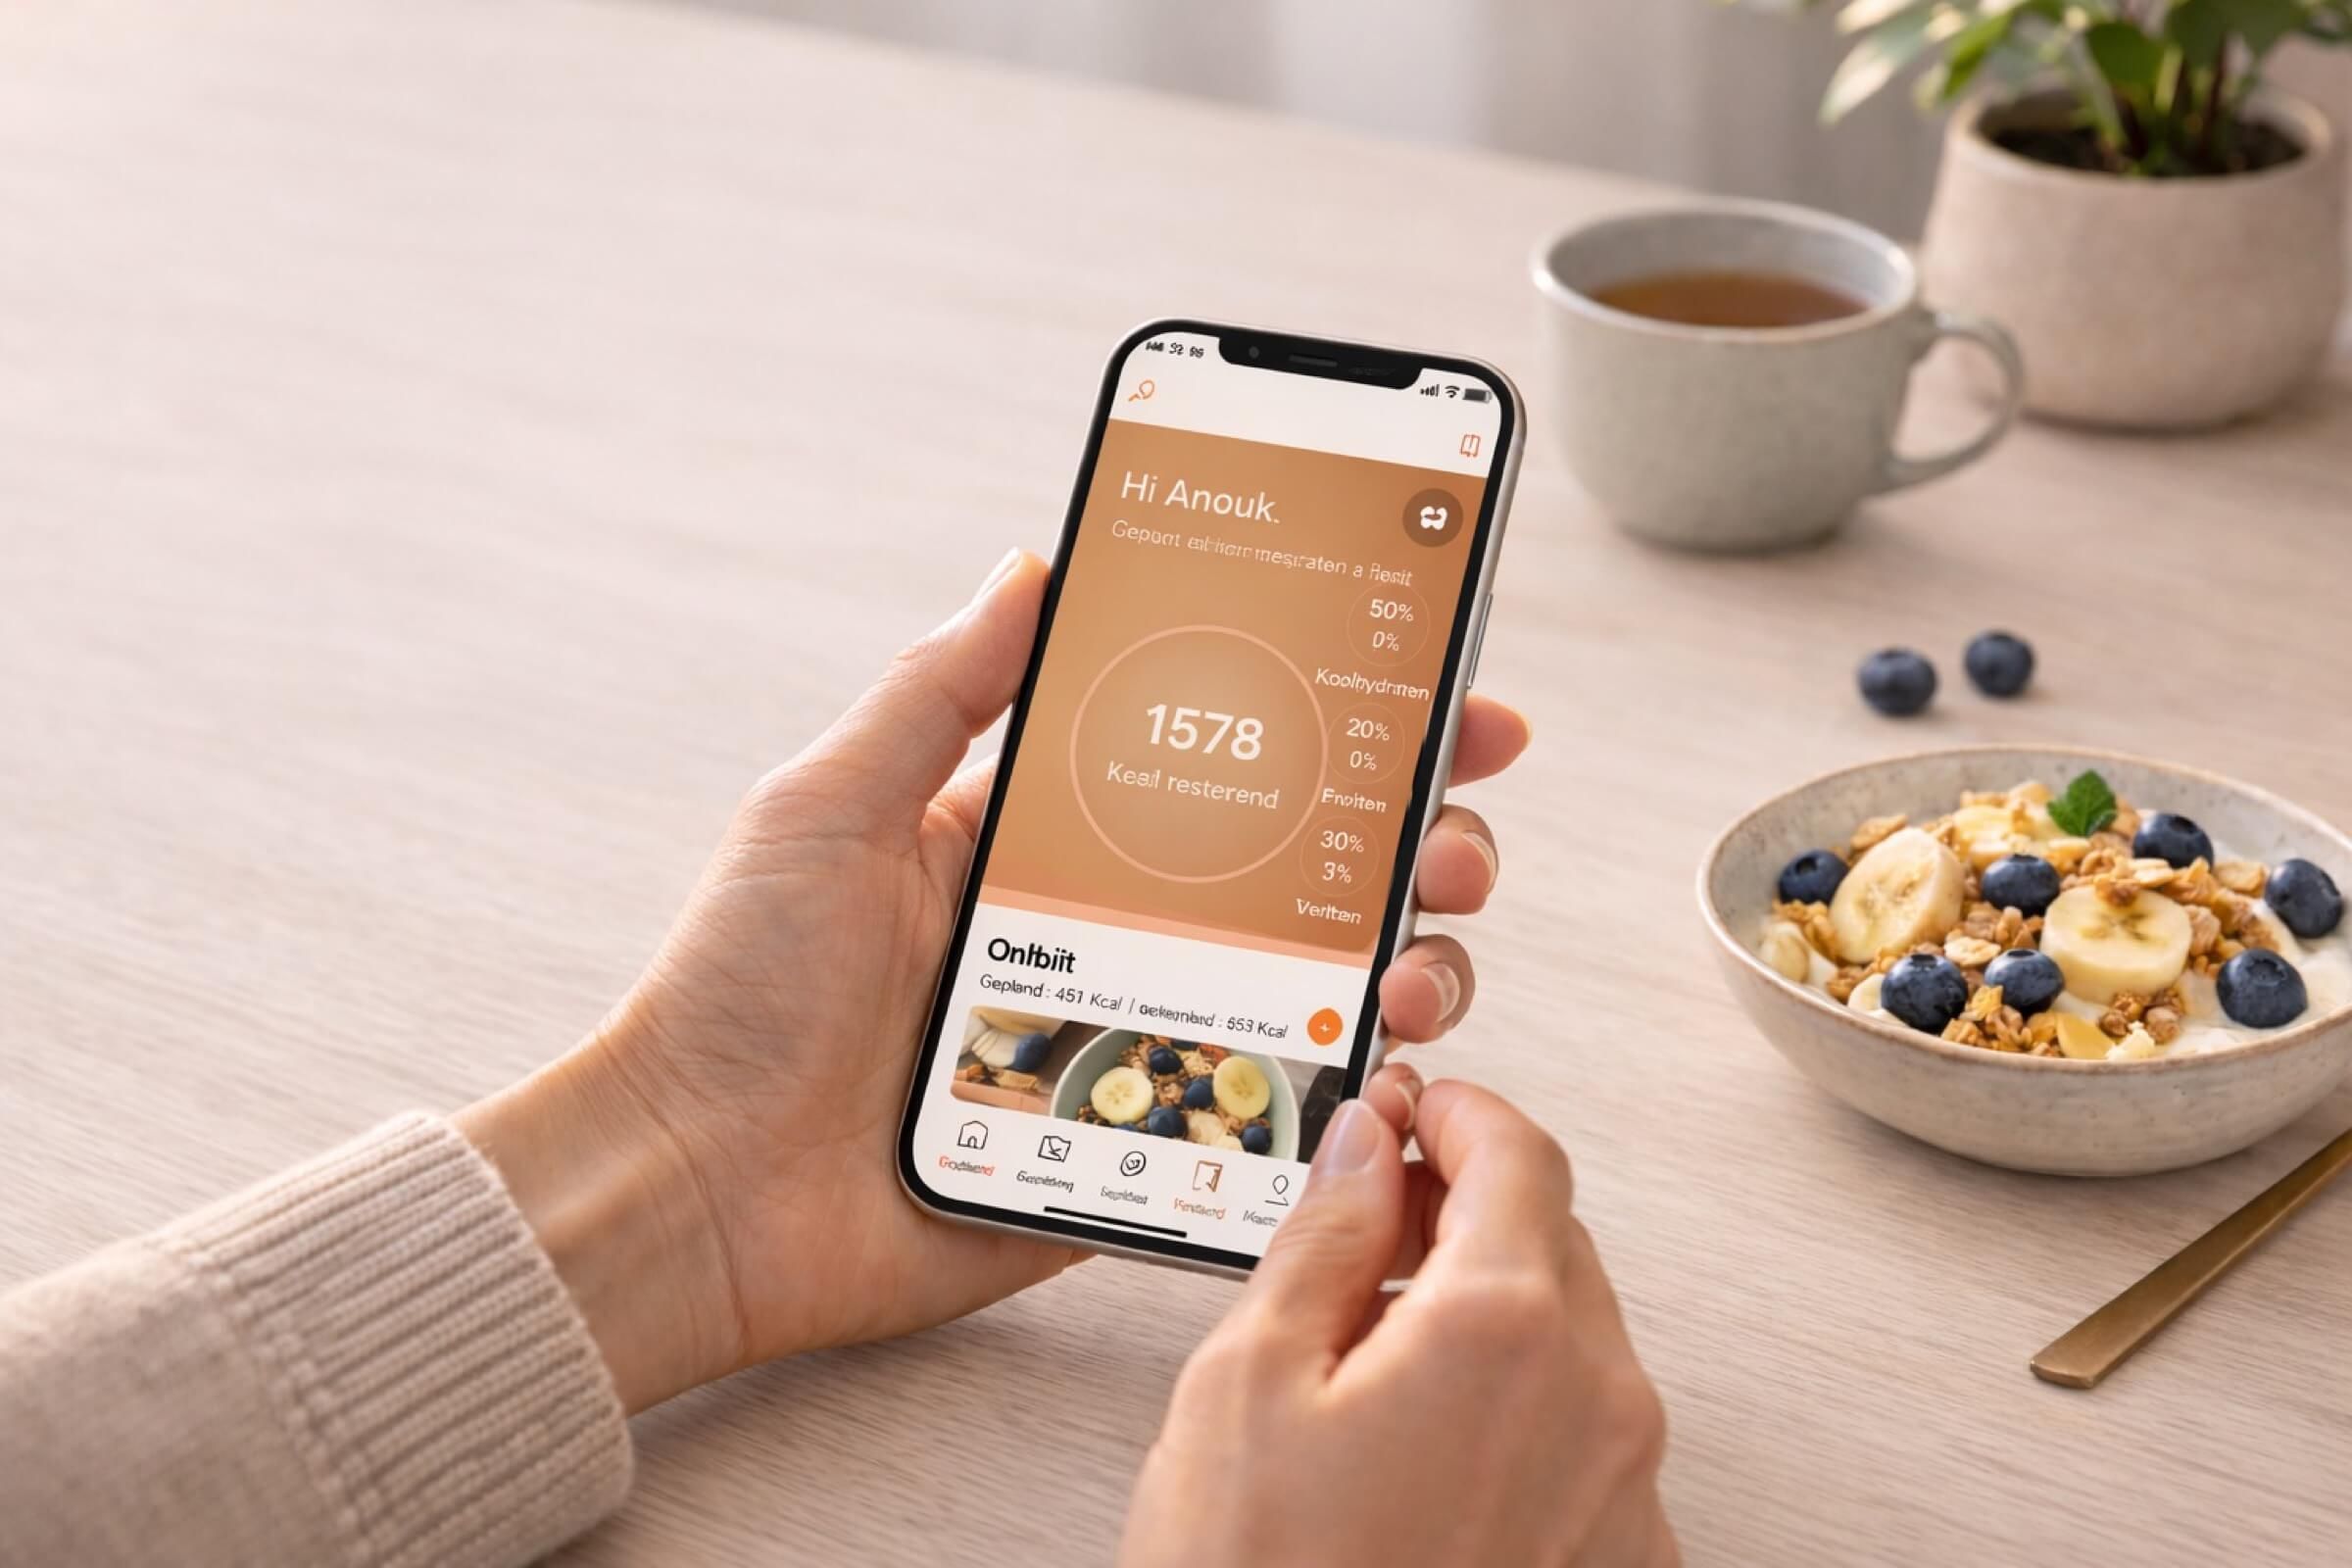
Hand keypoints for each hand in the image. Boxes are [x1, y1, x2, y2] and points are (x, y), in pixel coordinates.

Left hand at [457, 550, 1531, 1410]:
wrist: (697, 1190)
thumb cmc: (738, 991)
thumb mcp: (828, 805)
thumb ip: (938, 690)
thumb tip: (1033, 561)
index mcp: (1053, 840)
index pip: (1231, 761)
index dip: (1348, 726)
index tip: (1447, 698)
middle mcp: (1117, 934)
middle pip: (1312, 872)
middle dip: (1417, 840)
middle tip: (1456, 837)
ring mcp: (1141, 1042)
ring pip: (1323, 993)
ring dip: (1409, 960)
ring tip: (1414, 955)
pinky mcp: (1139, 1150)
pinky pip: (1276, 1122)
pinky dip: (1351, 1094)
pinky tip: (1383, 1063)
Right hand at [1120, 1083, 1675, 1566]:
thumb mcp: (1247, 1381)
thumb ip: (1324, 1235)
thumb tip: (1365, 1146)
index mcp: (1507, 1328)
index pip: (1522, 1153)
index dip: (1458, 1111)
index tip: (1413, 1107)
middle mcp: (1600, 1403)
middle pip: (1555, 1239)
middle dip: (1465, 1210)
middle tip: (1367, 1227)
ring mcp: (1625, 1494)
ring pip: (1574, 1337)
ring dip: (1490, 1310)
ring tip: (1372, 1360)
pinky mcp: (1625, 1562)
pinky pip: (1586, 1434)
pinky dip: (1518, 1406)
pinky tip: (1420, 1448)